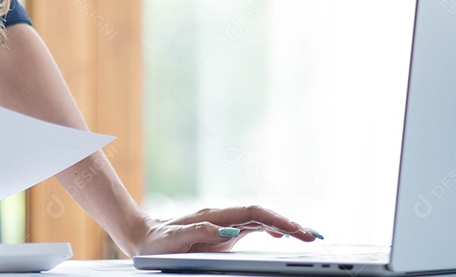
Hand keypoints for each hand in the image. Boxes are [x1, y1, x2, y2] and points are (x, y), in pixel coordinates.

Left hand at [127, 205, 319, 254]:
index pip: (253, 214)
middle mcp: (222, 217)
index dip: (276, 220)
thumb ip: (199, 233)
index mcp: (214, 217)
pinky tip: (280, 237)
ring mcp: (224, 224)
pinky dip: (269, 231)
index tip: (296, 230)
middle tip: (313, 235)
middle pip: (262, 216)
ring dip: (283, 227)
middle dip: (288, 224)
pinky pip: (251, 228)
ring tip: (306, 236)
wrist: (143, 237)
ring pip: (259, 221)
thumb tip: (229, 232)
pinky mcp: (222, 233)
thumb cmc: (158, 242)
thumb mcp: (174, 240)